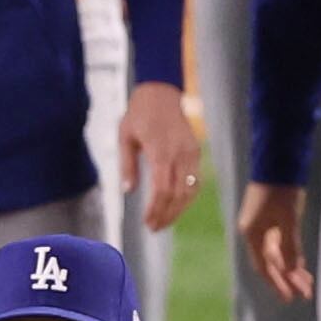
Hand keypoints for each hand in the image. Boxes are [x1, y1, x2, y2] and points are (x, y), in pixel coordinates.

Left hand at [117, 81, 200, 233]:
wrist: (161, 92)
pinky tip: (176, 207)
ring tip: (164, 222)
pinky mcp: (196, 152)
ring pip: (190, 191)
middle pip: (178, 194)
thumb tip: (128, 191)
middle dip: (166, 215)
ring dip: (178, 210)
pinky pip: (195, 181)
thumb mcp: (125, 136)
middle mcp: (180, 153)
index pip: (162, 190)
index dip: (156, 210)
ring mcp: (191, 153)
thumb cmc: (139, 113)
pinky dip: (187, 198)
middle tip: (154, 228)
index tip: (147, 223)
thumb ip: (127, 165)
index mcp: (161, 150)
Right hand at [238, 182, 311, 302]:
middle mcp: (255, 233)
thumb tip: (290, 271)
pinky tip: (301, 265)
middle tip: (304, 294)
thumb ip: (289, 246)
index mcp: (252, 234)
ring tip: (307, 283)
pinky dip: (292, 256)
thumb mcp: (287, 219)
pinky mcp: (273, 219)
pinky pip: (281, 245)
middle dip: (288, 280)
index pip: (264, 267)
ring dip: (292, 269)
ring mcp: (264, 226)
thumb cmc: (280, 189)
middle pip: (271, 264)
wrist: (278, 161)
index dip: (277, 284)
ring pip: (278, 255)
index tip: (290, 298)